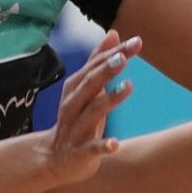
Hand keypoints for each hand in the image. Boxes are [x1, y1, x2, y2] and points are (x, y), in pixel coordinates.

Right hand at [42, 31, 131, 186]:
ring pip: (92, 112)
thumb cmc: (76, 119)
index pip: (95, 67)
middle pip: (89, 85)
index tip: (137, 42)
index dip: (114, 54)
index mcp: (74, 88)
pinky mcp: (81, 152)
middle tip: (124, 57)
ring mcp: (76, 129)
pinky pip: (93, 148)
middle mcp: (73, 106)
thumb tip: (113, 33)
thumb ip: (98, 62)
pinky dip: (103, 146)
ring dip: (109, 99)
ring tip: (129, 86)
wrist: (54, 159)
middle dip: (105, 70)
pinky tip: (116, 144)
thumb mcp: (86, 89)